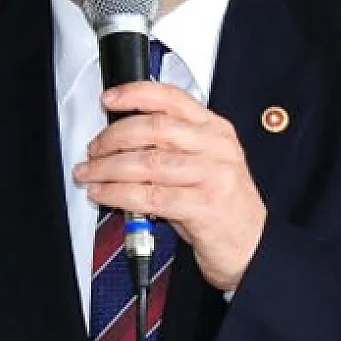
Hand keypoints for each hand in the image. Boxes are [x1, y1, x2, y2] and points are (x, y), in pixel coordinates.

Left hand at [73, 81, 266, 292]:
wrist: (251, 246)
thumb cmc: (221, 205)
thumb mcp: (204, 164)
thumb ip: (171, 146)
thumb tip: (119, 138)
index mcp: (216, 129)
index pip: (172, 98)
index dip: (135, 94)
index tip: (109, 99)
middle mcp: (217, 147)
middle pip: (154, 128)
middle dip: (113, 137)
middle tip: (93, 150)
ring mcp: (214, 175)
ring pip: (148, 163)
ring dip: (109, 168)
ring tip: (89, 174)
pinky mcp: (204, 206)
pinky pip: (150, 196)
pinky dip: (118, 194)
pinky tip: (103, 194)